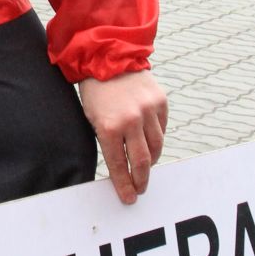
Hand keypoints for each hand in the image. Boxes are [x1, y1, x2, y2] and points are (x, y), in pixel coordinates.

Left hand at [78, 72, 168, 205]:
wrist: (109, 57)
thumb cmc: (96, 92)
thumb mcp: (93, 119)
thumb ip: (107, 142)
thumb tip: (121, 168)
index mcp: (109, 127)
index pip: (119, 165)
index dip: (124, 185)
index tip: (129, 198)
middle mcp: (131, 120)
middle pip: (142, 162)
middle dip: (141, 180)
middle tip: (141, 189)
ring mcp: (148, 110)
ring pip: (157, 147)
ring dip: (152, 161)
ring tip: (145, 166)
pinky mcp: (160, 102)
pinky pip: (162, 129)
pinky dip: (157, 138)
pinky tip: (150, 141)